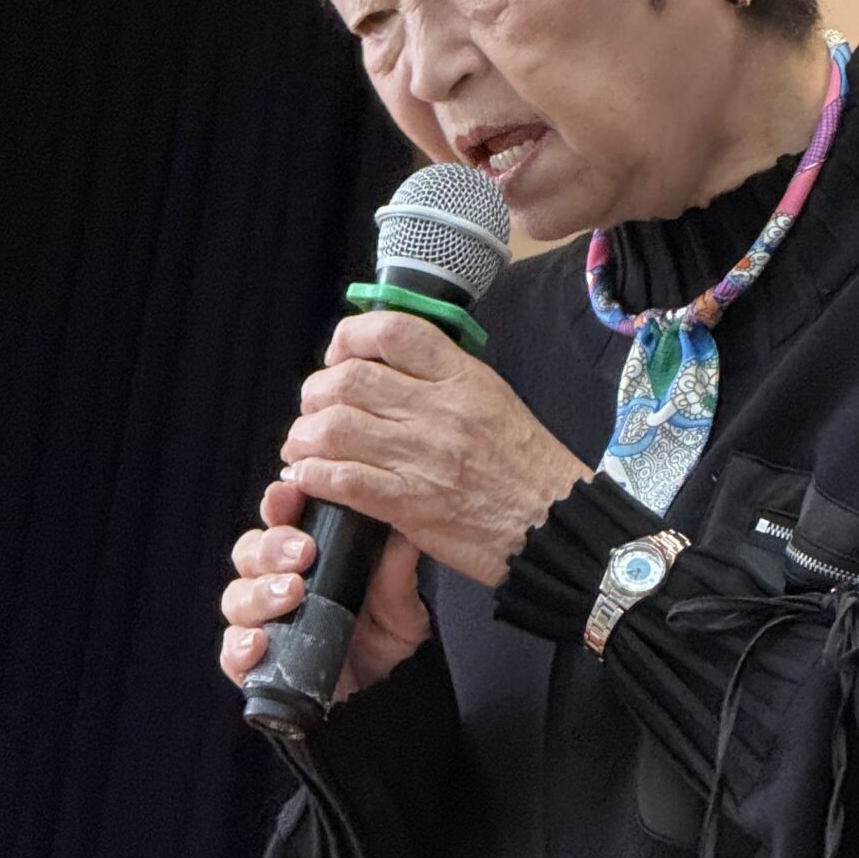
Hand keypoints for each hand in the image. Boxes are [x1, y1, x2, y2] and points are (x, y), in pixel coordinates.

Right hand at [220, 475, 428, 699]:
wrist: (386, 695)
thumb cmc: (387, 635)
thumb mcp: (401, 601)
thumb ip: (396, 568)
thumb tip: (402, 527)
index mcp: (306, 556)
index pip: (281, 519)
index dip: (278, 504)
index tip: (287, 495)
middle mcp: (276, 583)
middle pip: (251, 552)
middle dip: (271, 547)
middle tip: (302, 552)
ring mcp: (261, 623)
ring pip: (237, 597)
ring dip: (259, 592)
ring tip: (291, 593)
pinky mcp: (255, 665)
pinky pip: (231, 652)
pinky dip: (240, 646)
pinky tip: (259, 642)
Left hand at [276, 309, 592, 589]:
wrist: (555, 525)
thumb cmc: (529, 468)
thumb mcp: (494, 401)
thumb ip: (443, 382)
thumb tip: (387, 371)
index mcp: (463, 378)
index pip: (393, 332)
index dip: (350, 337)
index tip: (339, 356)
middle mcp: (440, 411)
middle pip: (349, 380)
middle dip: (316, 393)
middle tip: (314, 410)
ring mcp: (424, 457)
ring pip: (335, 428)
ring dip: (304, 437)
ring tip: (302, 447)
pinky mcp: (412, 504)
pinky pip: (343, 480)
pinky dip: (314, 476)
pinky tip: (309, 477)